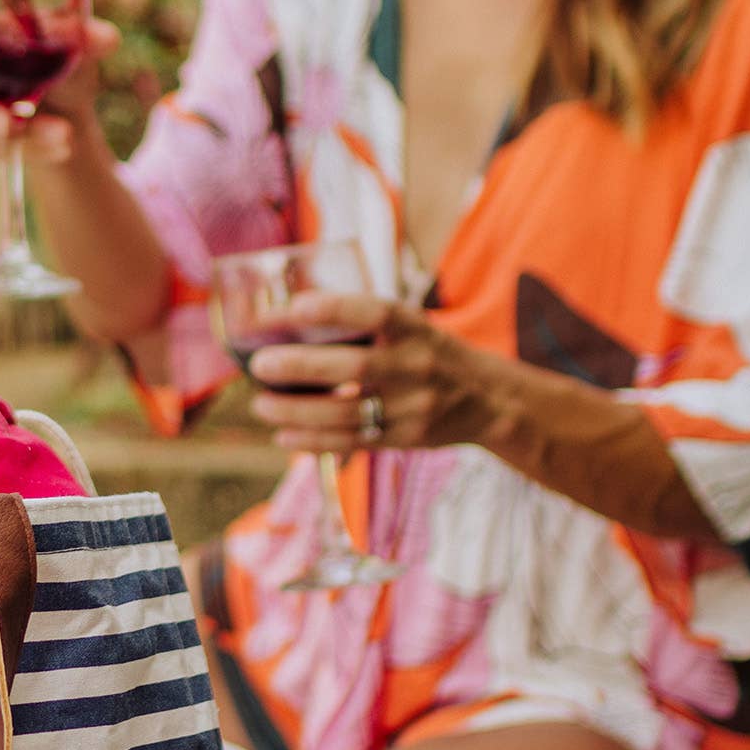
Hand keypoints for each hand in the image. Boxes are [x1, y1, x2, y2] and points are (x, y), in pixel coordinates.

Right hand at [0, 12, 125, 163]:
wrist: (70, 102)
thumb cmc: (57, 52)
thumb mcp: (72, 40)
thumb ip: (83, 35)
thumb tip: (107, 39)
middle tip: (7, 126)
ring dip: (18, 136)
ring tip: (62, 136)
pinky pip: (1, 149)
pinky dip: (36, 146)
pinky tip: (63, 145)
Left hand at [245, 294, 501, 456]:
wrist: (488, 400)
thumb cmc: (430, 354)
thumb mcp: (412, 327)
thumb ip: (364, 323)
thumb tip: (287, 318)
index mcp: (415, 328)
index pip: (375, 312)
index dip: (333, 308)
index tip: (292, 307)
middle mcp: (417, 366)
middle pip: (354, 367)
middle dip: (301, 366)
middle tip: (260, 364)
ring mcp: (413, 407)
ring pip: (346, 413)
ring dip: (296, 411)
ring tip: (261, 404)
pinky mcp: (406, 439)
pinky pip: (353, 442)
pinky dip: (314, 441)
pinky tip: (283, 436)